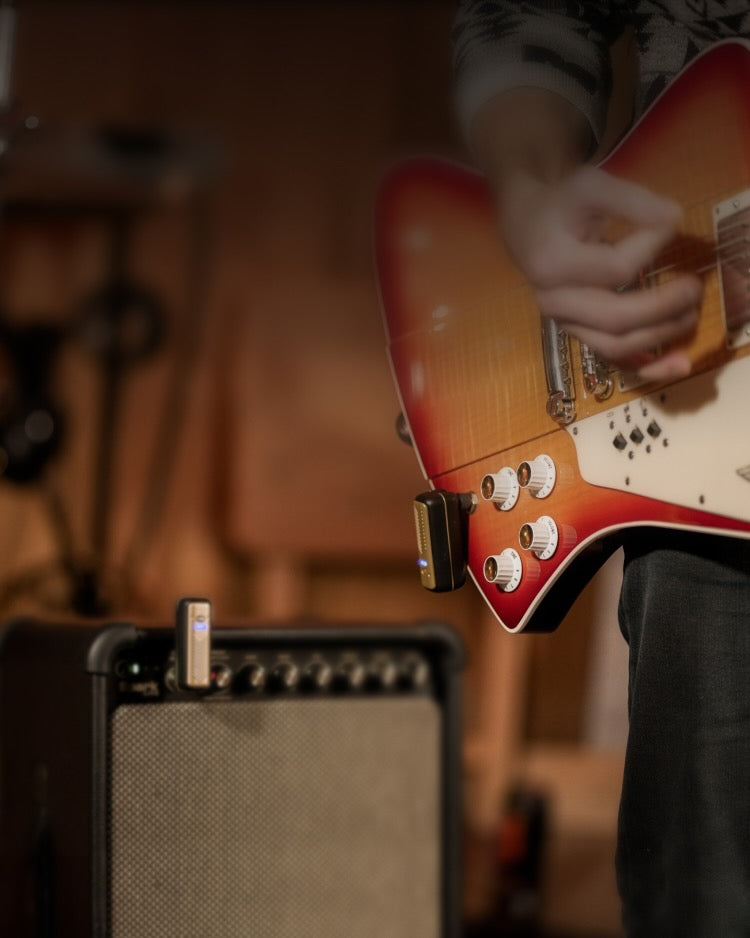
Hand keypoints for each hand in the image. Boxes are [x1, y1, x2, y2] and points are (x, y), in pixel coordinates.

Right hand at [497, 165, 702, 380]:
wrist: (527, 222)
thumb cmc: (560, 203)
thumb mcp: (592, 187)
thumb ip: (632, 201)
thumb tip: (674, 219)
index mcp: (553, 264)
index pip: (615, 269)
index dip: (652, 247)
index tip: (670, 223)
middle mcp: (554, 301)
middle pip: (615, 318)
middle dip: (662, 306)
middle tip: (694, 286)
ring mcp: (564, 322)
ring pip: (614, 345)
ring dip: (659, 335)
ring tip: (690, 316)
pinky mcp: (577, 331)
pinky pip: (612, 357)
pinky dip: (646, 366)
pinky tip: (676, 365)